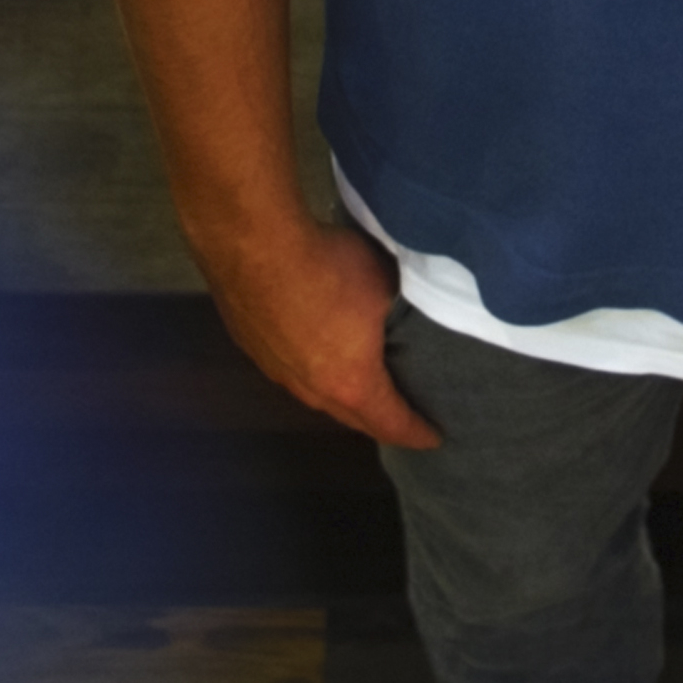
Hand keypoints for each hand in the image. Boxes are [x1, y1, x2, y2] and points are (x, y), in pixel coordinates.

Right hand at [209, 212, 441, 449]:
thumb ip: (401, 308)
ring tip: (356, 383)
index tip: (433, 438)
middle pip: (352, 417)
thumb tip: (408, 308)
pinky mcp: (249, 345)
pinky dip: (308, 366)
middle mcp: (310, 389)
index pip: (392, 423)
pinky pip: (287, 367)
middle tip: (399, 415)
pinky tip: (310, 345)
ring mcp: (274, 369)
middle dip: (378, 421)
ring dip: (338, 393)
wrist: (254, 244)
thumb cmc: (329, 268)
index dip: (416, 433)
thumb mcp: (386, 285)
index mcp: (351, 383)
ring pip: (314, 394)